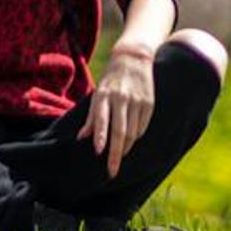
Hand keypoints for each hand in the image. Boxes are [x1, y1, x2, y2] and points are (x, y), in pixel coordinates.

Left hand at [77, 49, 155, 177]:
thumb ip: (91, 117)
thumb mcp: (98, 94)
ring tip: (120, 154)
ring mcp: (136, 101)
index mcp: (104, 95)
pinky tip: (131, 138)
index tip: (98, 151)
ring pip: (132, 132)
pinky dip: (136, 136)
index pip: (102, 119)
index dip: (100, 135)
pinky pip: (142, 127)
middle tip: (112, 171)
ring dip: (126, 147)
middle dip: (115, 154)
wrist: (133, 58)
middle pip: (119, 131)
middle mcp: (120, 98)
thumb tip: (81, 138)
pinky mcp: (148, 103)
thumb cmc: (111, 80)